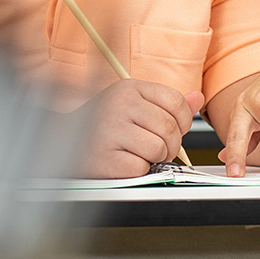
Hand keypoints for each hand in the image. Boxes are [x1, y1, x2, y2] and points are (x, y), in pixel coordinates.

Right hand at [71, 80, 204, 178]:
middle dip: (171, 145)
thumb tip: (197, 98)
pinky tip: (124, 162)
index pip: (175, 101)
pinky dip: (138, 170)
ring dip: (155, 159)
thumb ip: (165, 103)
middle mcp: (119, 105)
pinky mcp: (106, 156)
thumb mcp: (131, 104)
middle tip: (156, 149)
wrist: (61, 143)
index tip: (172, 129)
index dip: (182, 121)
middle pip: (170, 128)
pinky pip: (142, 167)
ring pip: (159, 149)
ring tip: (139, 154)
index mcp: (128, 88)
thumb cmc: (100, 125)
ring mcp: (111, 130)